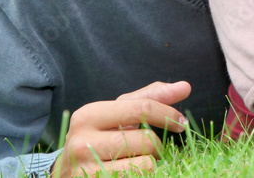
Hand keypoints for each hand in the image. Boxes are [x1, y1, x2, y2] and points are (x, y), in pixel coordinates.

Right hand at [52, 81, 190, 176]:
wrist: (68, 174)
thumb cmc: (99, 139)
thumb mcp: (117, 114)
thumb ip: (149, 98)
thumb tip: (185, 86)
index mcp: (88, 115)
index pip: (141, 107)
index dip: (167, 114)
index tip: (181, 122)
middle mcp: (82, 142)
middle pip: (146, 140)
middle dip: (156, 146)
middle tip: (147, 150)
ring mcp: (86, 170)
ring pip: (146, 164)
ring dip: (150, 164)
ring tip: (135, 162)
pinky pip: (139, 177)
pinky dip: (143, 175)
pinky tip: (129, 173)